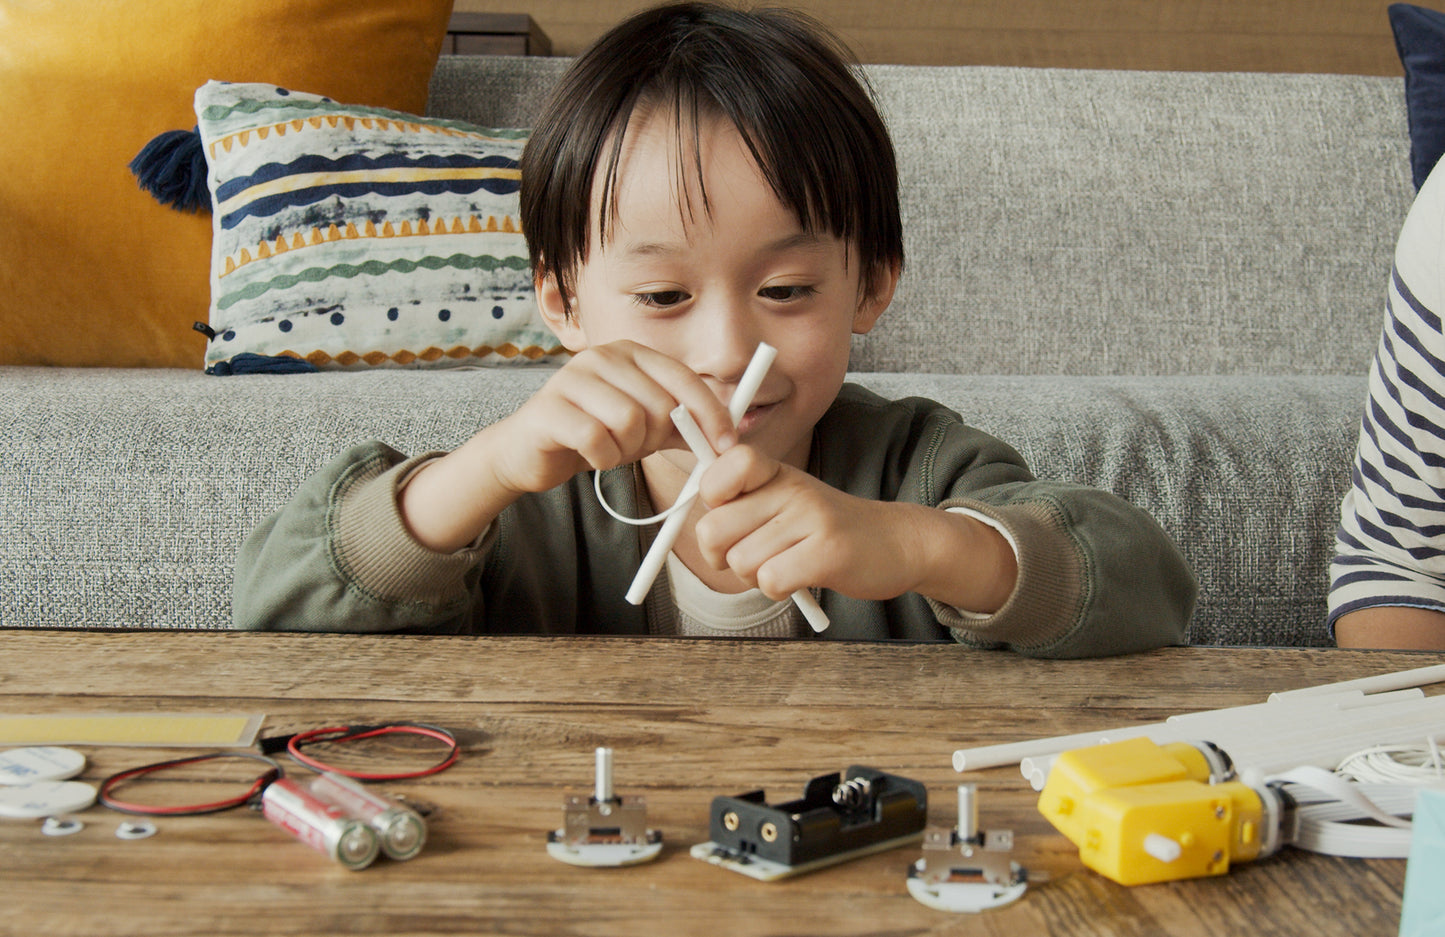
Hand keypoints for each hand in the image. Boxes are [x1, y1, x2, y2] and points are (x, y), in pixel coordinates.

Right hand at [488, 341, 734, 495]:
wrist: (532, 450)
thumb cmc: (594, 433)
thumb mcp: (646, 428)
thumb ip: (683, 424)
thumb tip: (729, 433)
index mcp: (630, 352)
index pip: (683, 378)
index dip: (710, 414)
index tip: (725, 445)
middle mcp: (602, 356)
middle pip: (659, 404)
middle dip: (655, 438)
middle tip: (633, 446)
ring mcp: (572, 378)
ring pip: (629, 422)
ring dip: (626, 449)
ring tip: (609, 448)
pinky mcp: (549, 408)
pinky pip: (596, 440)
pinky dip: (602, 459)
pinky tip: (591, 455)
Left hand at [693, 445, 1016, 611]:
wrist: (897, 542)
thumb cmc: (828, 528)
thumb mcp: (785, 500)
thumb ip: (742, 503)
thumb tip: (693, 517)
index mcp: (775, 472)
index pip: (721, 469)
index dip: (711, 498)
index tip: (728, 513)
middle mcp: (792, 488)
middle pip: (714, 530)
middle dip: (723, 556)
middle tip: (752, 556)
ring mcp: (811, 518)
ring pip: (741, 562)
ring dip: (756, 577)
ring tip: (785, 565)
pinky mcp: (828, 552)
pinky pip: (770, 580)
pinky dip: (778, 590)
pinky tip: (799, 580)